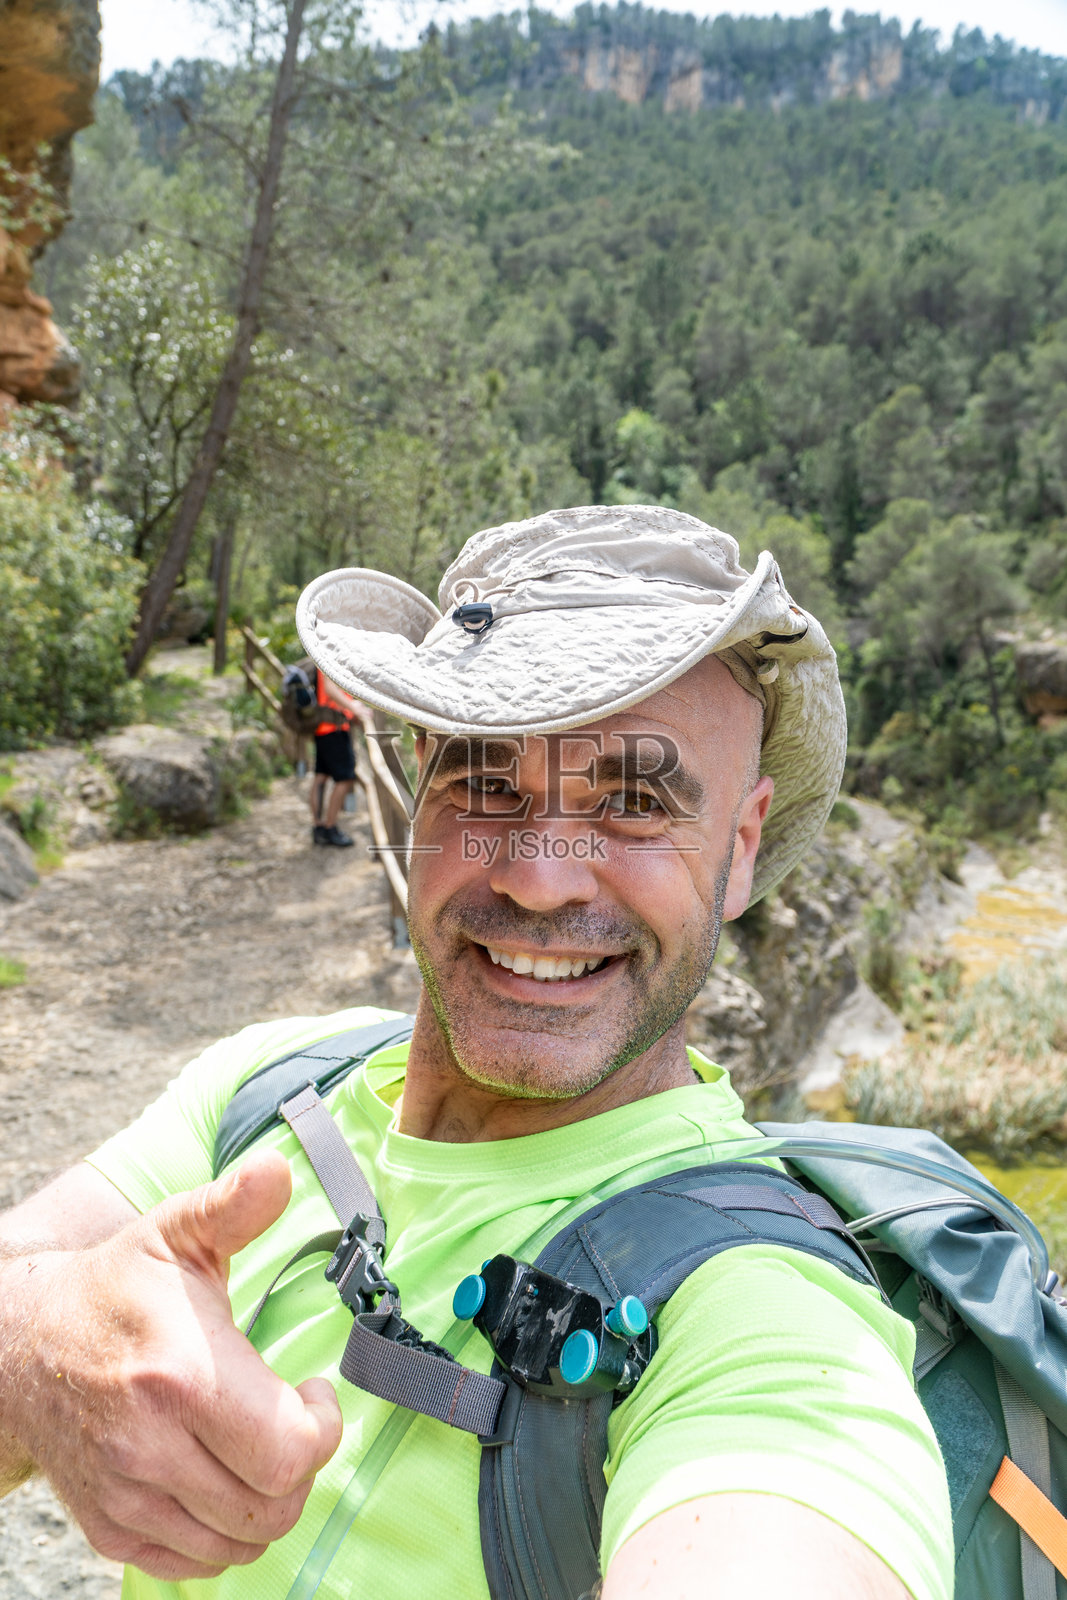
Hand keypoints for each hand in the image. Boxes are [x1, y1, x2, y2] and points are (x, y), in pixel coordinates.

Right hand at [0, 1151, 342, 1580]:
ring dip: (267, 1499)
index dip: (322, 1426)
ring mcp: (127, 1495)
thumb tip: (278, 1170)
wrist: (24, 1345)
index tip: (312, 1391)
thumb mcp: (178, 1233)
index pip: (290, 1451)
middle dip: (301, 1463)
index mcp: (180, 1376)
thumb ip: (235, 1205)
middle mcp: (150, 1447)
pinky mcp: (111, 1528)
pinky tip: (223, 1477)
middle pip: (272, 1503)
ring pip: (240, 1540)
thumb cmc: (118, 1287)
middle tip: (289, 1418)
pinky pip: (197, 1562)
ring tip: (257, 1444)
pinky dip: (225, 1533)